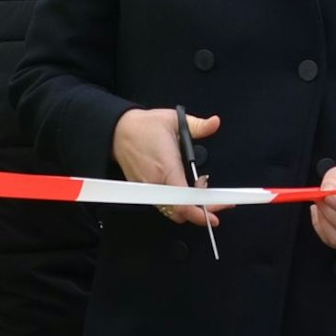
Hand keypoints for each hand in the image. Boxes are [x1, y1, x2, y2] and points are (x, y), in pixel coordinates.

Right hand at [112, 107, 224, 227]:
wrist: (118, 131)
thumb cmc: (144, 127)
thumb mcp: (174, 120)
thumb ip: (198, 125)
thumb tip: (215, 123)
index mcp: (167, 168)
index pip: (185, 202)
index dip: (202, 212)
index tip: (216, 215)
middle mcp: (157, 184)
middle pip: (181, 213)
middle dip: (201, 210)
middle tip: (214, 198)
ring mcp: (149, 190)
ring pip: (172, 211)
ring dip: (189, 205)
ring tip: (199, 187)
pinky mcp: (144, 191)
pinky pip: (164, 205)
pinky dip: (177, 202)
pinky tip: (184, 187)